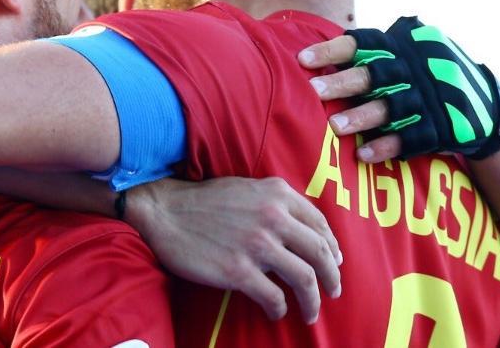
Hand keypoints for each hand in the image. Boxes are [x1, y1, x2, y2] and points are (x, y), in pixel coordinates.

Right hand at [125, 176, 341, 323]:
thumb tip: (302, 230)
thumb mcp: (247, 188)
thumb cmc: (203, 201)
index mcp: (278, 194)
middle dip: (332, 277)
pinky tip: (276, 313)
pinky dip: (280, 309)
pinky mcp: (239, 271)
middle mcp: (273, 217)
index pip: (320, 224)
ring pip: (304, 279)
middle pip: (320, 253)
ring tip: (311, 312)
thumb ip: (276, 203)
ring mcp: (257, 245)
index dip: (332, 247)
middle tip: (334, 291)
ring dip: (313, 300)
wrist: (164, 211)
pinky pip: (274, 297)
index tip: (334, 262)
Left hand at [299, 17, 499, 162]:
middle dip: (343, 83)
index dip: (332, 50)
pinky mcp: (441, 128)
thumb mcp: (412, 52)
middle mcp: (417, 70)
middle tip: (313, 91)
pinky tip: (363, 154)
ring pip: (391, 107)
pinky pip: (411, 139)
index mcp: (403, 47)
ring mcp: (431, 100)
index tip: (302, 60)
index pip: (364, 43)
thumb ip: (376, 53)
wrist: (486, 107)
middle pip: (375, 75)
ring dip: (362, 117)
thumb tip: (321, 57)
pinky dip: (387, 146)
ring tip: (334, 127)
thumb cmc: (429, 76)